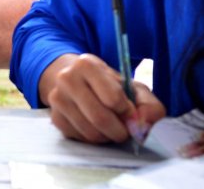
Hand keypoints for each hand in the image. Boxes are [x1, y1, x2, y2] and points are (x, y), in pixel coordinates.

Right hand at [39, 53, 164, 143]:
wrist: (75, 80)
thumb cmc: (108, 85)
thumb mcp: (132, 87)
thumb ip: (148, 105)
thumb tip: (143, 126)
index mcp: (86, 65)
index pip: (113, 98)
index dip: (127, 111)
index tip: (130, 111)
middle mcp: (67, 79)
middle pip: (99, 118)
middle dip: (119, 131)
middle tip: (126, 130)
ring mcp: (57, 99)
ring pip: (90, 132)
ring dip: (107, 136)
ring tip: (112, 127)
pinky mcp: (55, 117)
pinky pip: (80, 138)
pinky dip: (94, 138)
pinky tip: (97, 128)